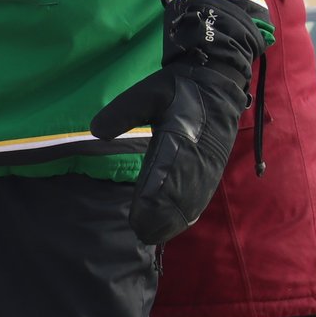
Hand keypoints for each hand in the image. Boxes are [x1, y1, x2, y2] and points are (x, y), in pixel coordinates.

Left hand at [91, 0, 269, 244]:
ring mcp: (207, 164)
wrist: (220, 81)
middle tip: (139, 231)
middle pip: (179, 193)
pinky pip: (200, 195)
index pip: (166, 171)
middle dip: (159, 215)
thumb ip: (123, 111)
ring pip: (190, 199)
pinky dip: (186, 213)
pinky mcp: (212, 168)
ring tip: (149, 235)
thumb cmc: (180, 87)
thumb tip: (96, 131)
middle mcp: (197, 154)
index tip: (139, 213)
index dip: (154, 196)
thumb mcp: (149, 90)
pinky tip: (171, 226)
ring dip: (172, 218)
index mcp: (180, 135)